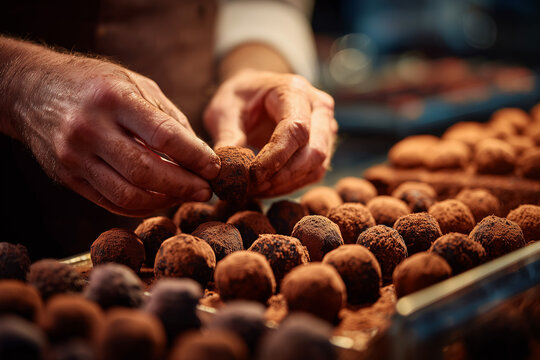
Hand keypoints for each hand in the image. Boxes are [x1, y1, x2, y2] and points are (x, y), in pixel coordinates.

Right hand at [3, 42, 219, 215]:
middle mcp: (90, 129)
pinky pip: (110, 202)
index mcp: (114, 98)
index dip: (195, 156)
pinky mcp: (67, 177)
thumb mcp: (135, 83)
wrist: (30, 89)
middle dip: (184, 186)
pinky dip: (141, 206)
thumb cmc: (93, 82)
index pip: (164, 136)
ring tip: (185, 196)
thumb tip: (200, 153)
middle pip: (147, 172)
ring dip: (165, 201)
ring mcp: (74, 157)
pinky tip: (159, 199)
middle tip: (206, 190)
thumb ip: (168, 117)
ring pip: (128, 195)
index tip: (215, 168)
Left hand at [204, 69, 336, 196]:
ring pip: (316, 166)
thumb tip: (230, 169)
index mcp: (295, 90)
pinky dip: (290, 185)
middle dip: (283, 175)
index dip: (275, 157)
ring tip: (255, 189)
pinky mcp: (324, 146)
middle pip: (315, 151)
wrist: (251, 94)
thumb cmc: (238, 99)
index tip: (251, 175)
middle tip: (253, 187)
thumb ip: (227, 137)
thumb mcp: (224, 111)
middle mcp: (318, 106)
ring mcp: (326, 127)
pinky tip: (266, 187)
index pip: (295, 129)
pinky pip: (314, 173)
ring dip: (286, 184)